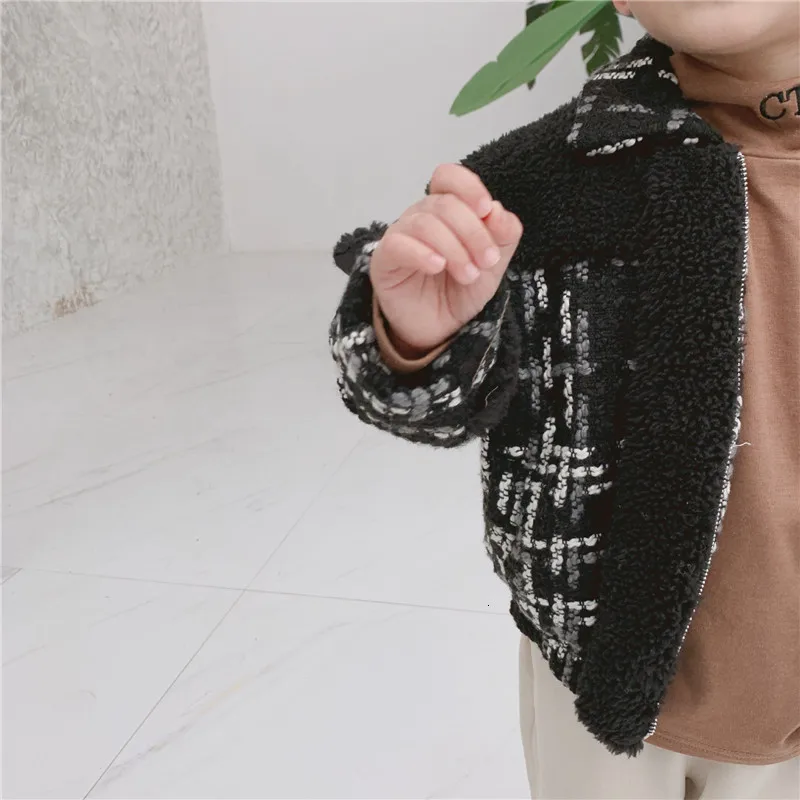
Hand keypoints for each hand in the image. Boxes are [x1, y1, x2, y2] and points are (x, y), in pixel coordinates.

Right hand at [370, 164, 522, 355]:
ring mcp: (400, 237)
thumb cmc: (461, 290)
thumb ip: (503, 235)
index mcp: (446, 210)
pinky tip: (437, 267)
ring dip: (454, 249)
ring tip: (469, 275)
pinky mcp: (384, 260)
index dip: (468, 186)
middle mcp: (420, 217)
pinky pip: (398, 244)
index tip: (487, 209)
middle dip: (473, 232)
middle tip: (487, 262)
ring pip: (424, 223)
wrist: (440, 329)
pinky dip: (421, 253)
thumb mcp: (493, 264)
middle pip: (444, 204)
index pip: (448, 177)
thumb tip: (498, 210)